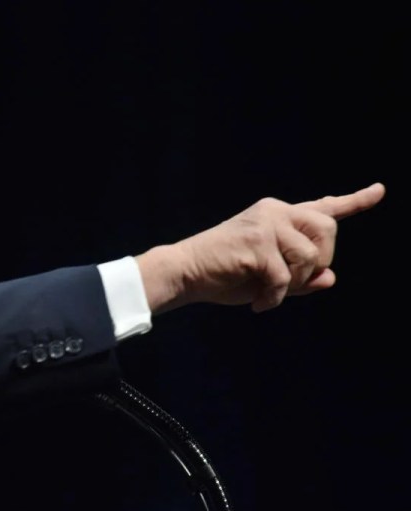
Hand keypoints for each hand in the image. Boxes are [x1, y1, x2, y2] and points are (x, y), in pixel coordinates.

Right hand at [136, 183, 385, 313]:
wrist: (185, 272)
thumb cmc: (224, 274)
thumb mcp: (269, 277)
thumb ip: (302, 277)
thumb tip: (330, 278)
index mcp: (278, 215)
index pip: (323, 207)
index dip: (356, 200)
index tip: (380, 190)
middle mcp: (275, 212)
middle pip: (327, 230)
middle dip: (320, 260)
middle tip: (295, 280)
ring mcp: (266, 225)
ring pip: (310, 256)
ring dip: (296, 282)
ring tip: (272, 291)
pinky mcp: (257, 243)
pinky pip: (284, 278)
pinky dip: (274, 298)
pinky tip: (259, 304)